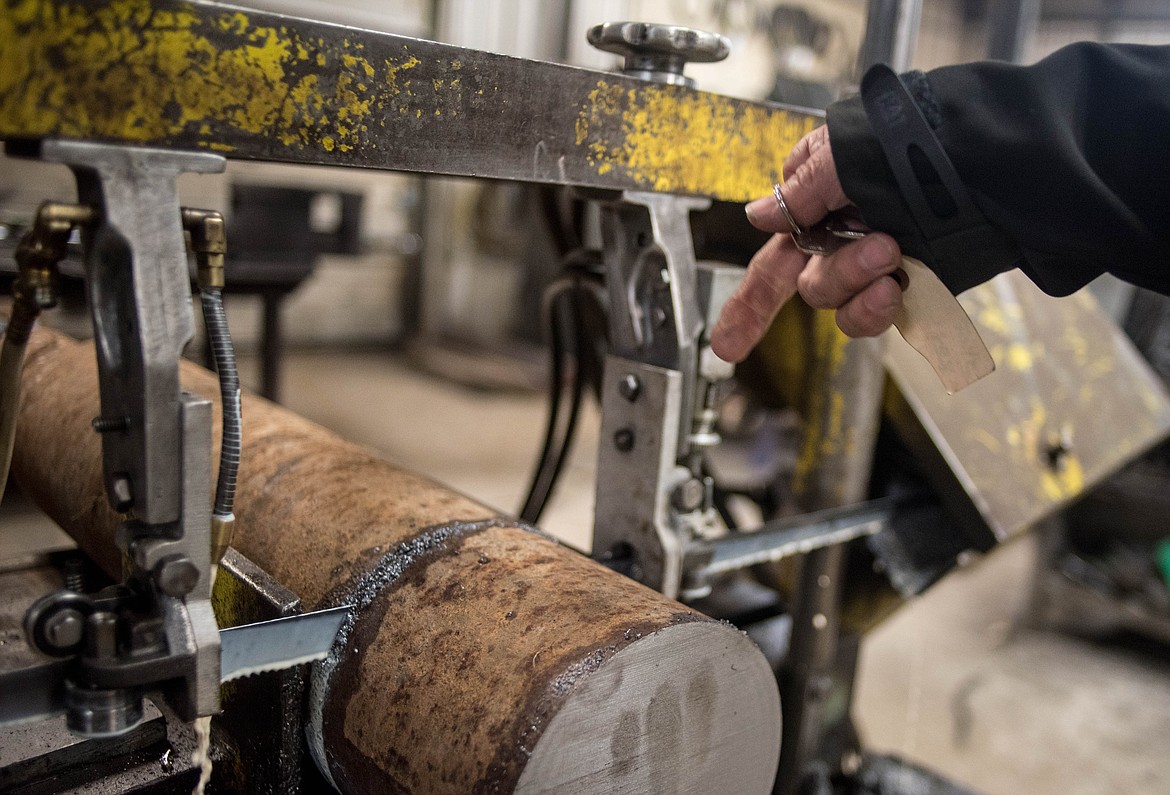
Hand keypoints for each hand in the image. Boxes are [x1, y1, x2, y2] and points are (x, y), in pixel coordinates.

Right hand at [710, 125, 903, 362]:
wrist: (1000, 159)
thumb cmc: (924, 138)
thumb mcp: (849, 152)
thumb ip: (802, 191)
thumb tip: (758, 215)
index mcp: (820, 197)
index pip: (774, 254)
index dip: (749, 302)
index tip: (727, 345)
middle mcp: (843, 233)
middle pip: (804, 282)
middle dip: (836, 274)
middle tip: (880, 249)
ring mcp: (876, 260)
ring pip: (837, 300)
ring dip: (857, 284)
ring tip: (894, 254)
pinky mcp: (909, 282)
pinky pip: (877, 315)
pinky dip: (879, 308)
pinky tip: (897, 288)